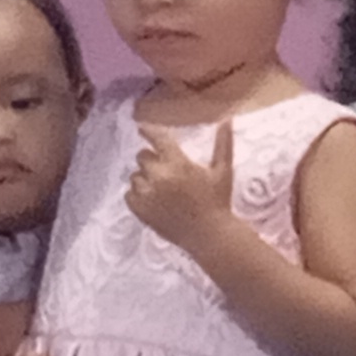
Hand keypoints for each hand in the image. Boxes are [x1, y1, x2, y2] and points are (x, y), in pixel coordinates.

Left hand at [126, 116, 237, 256]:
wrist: (209, 236)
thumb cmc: (218, 201)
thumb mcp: (223, 171)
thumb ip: (223, 143)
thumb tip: (227, 119)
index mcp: (178, 164)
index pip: (156, 138)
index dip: (148, 131)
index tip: (142, 128)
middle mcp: (159, 176)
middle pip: (142, 157)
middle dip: (152, 161)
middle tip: (167, 172)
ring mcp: (147, 194)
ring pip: (135, 176)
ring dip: (146, 179)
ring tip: (163, 190)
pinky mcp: (140, 210)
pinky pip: (129, 194)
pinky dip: (139, 195)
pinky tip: (155, 201)